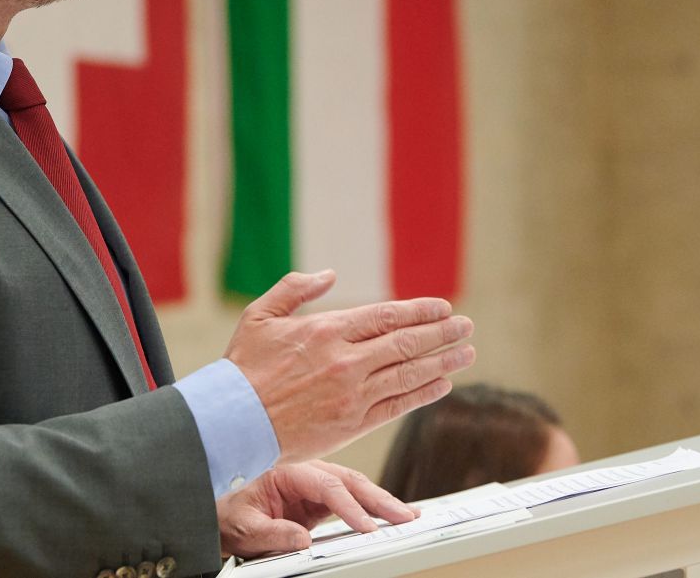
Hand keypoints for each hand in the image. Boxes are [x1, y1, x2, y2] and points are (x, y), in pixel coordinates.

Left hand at [217, 460, 417, 558]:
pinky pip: (350, 501)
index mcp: (286, 472)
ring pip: (354, 488)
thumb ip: (272, 534)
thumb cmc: (224, 513)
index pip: (326, 485)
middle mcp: (304, 474)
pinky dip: (372, 508)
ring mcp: (313, 487)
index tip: (366, 527)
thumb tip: (303, 541)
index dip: (349, 506)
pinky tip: (390, 514)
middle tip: (404, 517)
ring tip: (407, 515)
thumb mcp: (243, 528)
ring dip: (381, 502)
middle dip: (379, 499)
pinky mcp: (318, 502)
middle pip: (348, 481)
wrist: (215, 512)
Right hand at [224, 270, 474, 462]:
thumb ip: (296, 288)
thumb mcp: (261, 315)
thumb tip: (329, 274)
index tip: (444, 308)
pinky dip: (423, 394)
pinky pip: (397, 406)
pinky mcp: (352, 424)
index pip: (386, 316)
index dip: (420, 311)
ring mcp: (352, 395)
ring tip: (466, 353)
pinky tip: (442, 385)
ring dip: (442, 362)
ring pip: (409, 374)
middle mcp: (346, 361)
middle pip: (406, 343)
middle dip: (442, 334)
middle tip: (466, 327)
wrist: (233, 423)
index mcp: (326, 330)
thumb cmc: (243, 368)